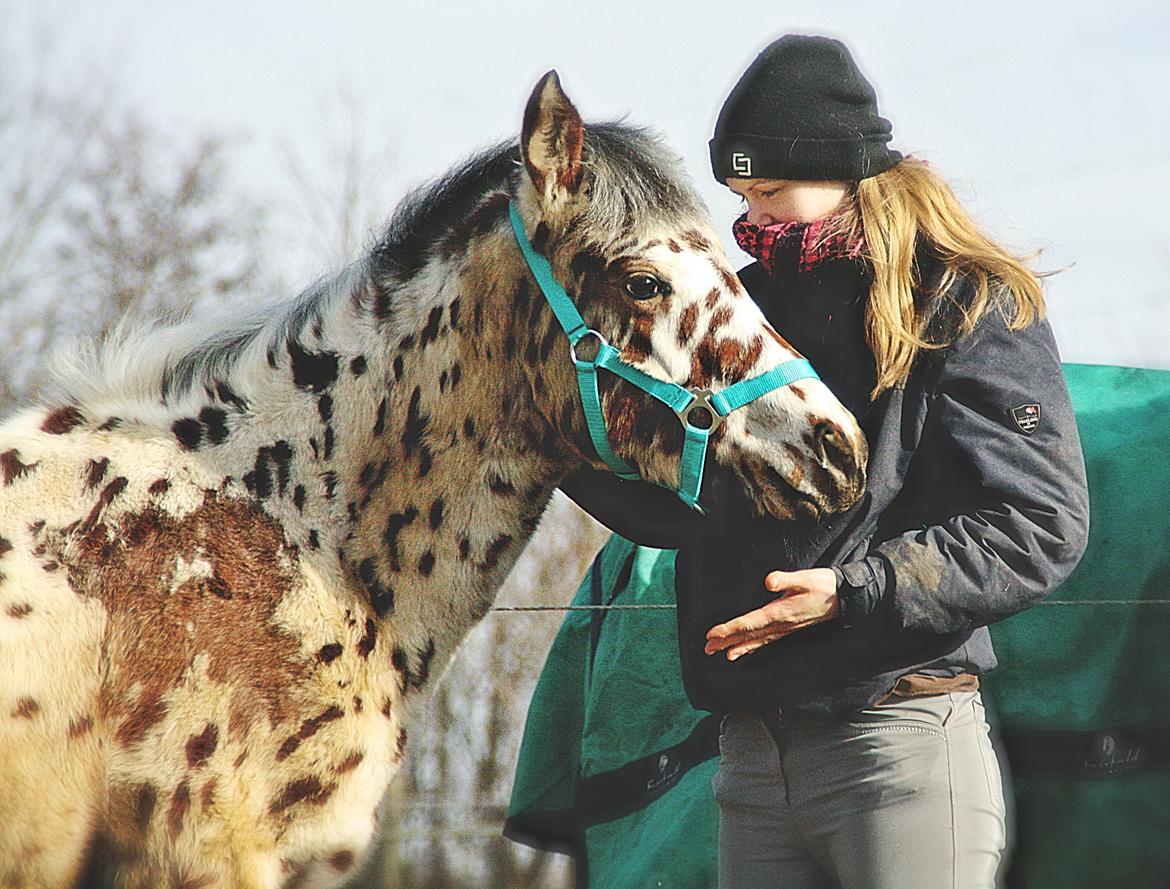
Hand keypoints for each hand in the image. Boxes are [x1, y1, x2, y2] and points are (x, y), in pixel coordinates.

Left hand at [704, 568, 839, 660]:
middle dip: (727, 641)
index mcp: (780, 612)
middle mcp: (781, 624)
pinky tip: (746, 650)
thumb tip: (768, 581)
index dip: (729, 629)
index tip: (712, 634)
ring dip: (738, 646)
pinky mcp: (789, 628)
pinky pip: (767, 640)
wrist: (844, 597)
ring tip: (721, 653)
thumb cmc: (824, 585)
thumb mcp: (805, 578)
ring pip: (757, 640)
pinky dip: (754, 646)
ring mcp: (785, 628)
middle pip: (748, 635)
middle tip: (707, 649)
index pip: (749, 623)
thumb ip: (785, 579)